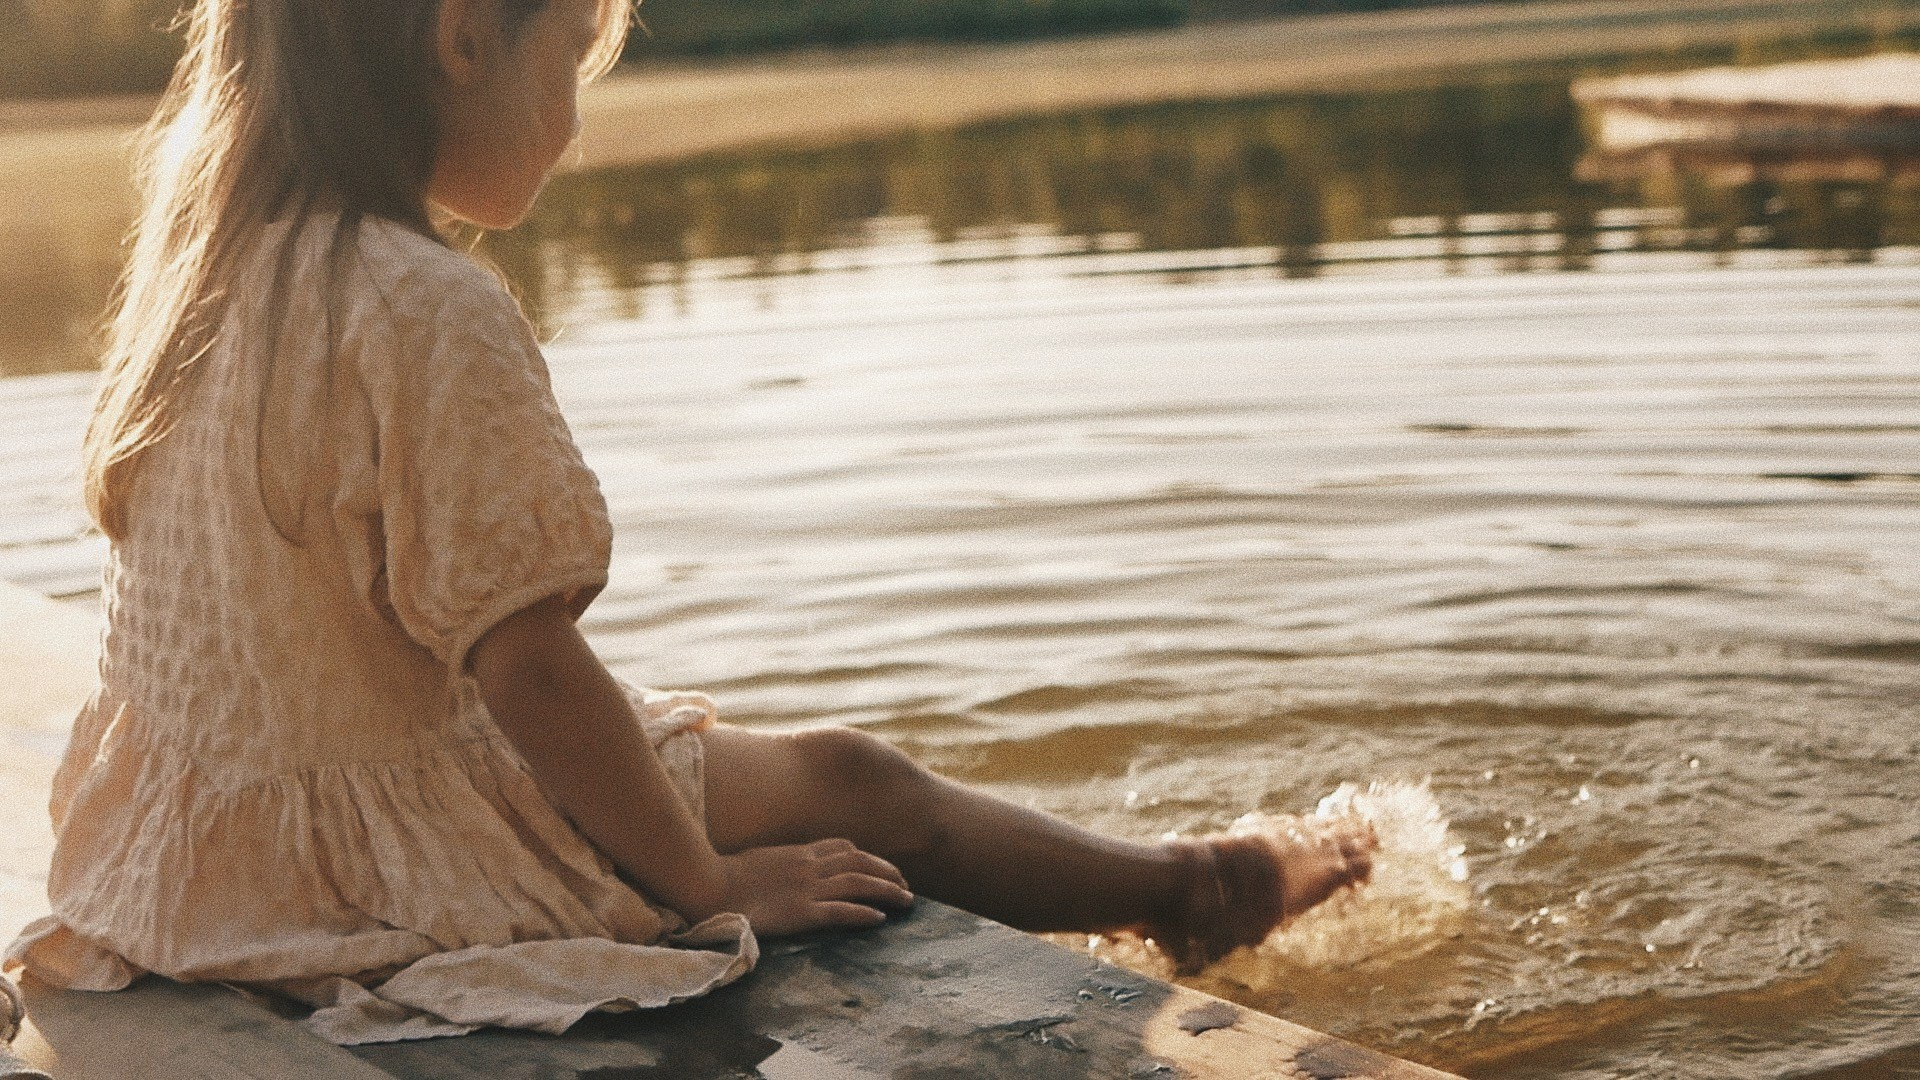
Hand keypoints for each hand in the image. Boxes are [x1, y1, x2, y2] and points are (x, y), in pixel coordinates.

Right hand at [714, 838, 913, 936]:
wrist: (707, 885)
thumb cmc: (722, 874)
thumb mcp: (756, 859)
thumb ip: (775, 861)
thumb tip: (777, 867)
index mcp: (797, 851)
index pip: (841, 846)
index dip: (865, 855)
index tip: (878, 865)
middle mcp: (808, 865)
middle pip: (859, 861)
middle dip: (886, 871)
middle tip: (905, 883)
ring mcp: (806, 888)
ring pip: (858, 883)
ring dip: (887, 890)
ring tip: (907, 900)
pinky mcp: (801, 912)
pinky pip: (841, 911)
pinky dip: (863, 913)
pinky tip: (880, 919)